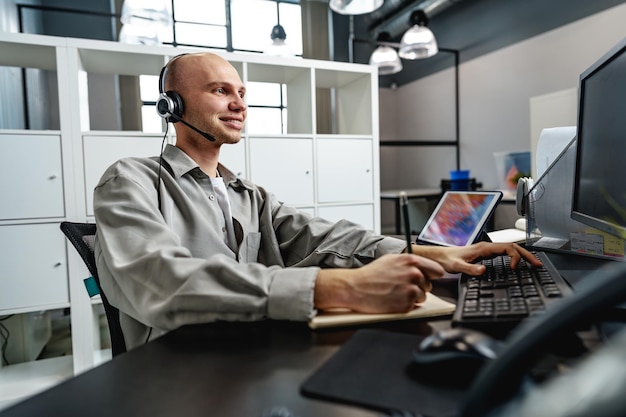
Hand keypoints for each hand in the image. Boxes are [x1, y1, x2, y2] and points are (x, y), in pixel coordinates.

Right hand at [314, 253, 444, 313]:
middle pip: (429, 285)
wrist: (356, 287)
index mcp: (412, 261)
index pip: (437, 270)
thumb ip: (409, 262)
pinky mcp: (407, 304)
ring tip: (396, 292)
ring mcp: (411, 289)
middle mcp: (414, 274)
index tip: (427, 278)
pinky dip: (404, 305)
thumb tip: (422, 267)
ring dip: (412, 297)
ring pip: (422, 297)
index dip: (432, 275)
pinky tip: (393, 299)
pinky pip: (413, 306)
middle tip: (401, 286)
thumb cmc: (371, 274)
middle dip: (418, 287)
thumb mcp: (391, 259)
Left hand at [413, 241, 542, 275]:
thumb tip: (484, 271)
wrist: (437, 256)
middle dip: (527, 255)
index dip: (515, 257)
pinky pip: (504, 254)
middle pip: (513, 247)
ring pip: (509, 249)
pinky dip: (514, 258)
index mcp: (483, 248)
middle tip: (538, 265)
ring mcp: (486, 250)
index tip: (514, 269)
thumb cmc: (445, 260)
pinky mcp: (484, 255)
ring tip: (533, 264)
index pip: (507, 248)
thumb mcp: (456, 267)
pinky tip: (517, 265)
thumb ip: (470, 269)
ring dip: (522, 256)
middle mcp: (486, 247)